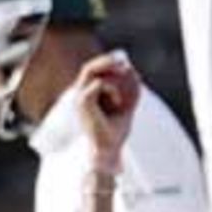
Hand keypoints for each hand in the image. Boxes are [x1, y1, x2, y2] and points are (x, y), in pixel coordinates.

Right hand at [76, 52, 139, 168]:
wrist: (108, 150)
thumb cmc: (115, 131)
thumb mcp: (128, 106)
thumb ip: (130, 89)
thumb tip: (132, 70)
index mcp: (88, 95)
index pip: (94, 71)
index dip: (109, 64)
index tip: (127, 65)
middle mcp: (80, 94)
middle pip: (89, 67)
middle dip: (107, 61)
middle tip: (124, 62)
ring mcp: (79, 97)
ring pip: (93, 72)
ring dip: (112, 77)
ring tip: (122, 94)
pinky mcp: (82, 102)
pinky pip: (99, 83)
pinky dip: (112, 89)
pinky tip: (118, 103)